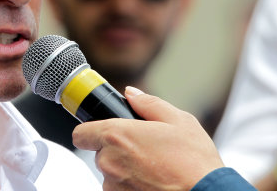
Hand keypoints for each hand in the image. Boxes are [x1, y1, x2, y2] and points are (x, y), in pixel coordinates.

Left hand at [73, 87, 223, 190]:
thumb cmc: (195, 162)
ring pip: (110, 174)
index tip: (102, 132)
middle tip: (144, 150)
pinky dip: (131, 187)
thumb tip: (131, 94)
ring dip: (124, 171)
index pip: (80, 134)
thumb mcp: (178, 120)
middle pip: (99, 153)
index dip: (91, 131)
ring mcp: (114, 186)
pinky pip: (119, 190)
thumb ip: (148, 103)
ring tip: (153, 168)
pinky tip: (153, 183)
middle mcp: (109, 162)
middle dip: (116, 150)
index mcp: (116, 135)